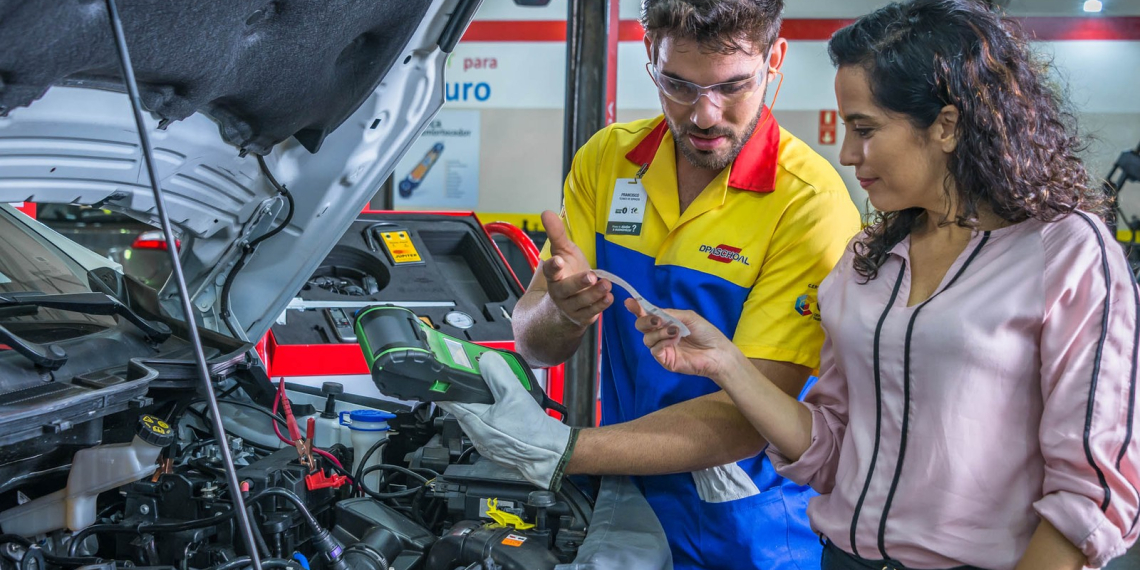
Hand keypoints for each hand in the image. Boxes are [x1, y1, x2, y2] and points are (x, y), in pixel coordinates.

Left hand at [438, 351, 577, 490]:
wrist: (550, 455)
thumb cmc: (532, 431)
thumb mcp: (514, 394)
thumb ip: (497, 374)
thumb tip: (486, 360)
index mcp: (474, 422)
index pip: (450, 401)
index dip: (447, 386)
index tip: (445, 376)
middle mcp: (476, 436)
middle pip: (463, 409)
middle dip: (467, 393)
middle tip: (475, 379)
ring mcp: (486, 444)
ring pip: (476, 419)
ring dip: (481, 405)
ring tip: (494, 393)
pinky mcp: (498, 448)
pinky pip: (488, 429)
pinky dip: (491, 417)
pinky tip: (505, 411)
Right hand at [540, 210, 611, 327]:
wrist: (565, 304)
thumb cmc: (566, 274)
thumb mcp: (562, 252)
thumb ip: (556, 234)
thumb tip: (546, 212)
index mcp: (553, 276)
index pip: (549, 271)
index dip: (553, 266)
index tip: (558, 260)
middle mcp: (559, 292)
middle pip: (566, 289)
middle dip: (578, 283)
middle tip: (590, 275)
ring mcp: (571, 305)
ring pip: (581, 301)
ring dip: (594, 293)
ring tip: (606, 285)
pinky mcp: (583, 315)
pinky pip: (591, 312)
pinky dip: (600, 305)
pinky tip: (610, 297)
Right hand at [626, 298, 739, 382]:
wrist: (717, 352)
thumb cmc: (706, 333)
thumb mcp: (688, 317)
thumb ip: (669, 313)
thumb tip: (651, 310)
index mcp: (666, 322)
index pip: (647, 314)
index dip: (637, 308)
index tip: (630, 302)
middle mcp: (661, 334)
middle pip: (641, 326)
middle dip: (645, 320)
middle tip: (656, 320)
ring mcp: (662, 348)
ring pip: (647, 338)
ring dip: (658, 332)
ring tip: (674, 331)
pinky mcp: (665, 360)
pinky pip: (655, 350)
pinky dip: (662, 343)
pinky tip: (674, 341)